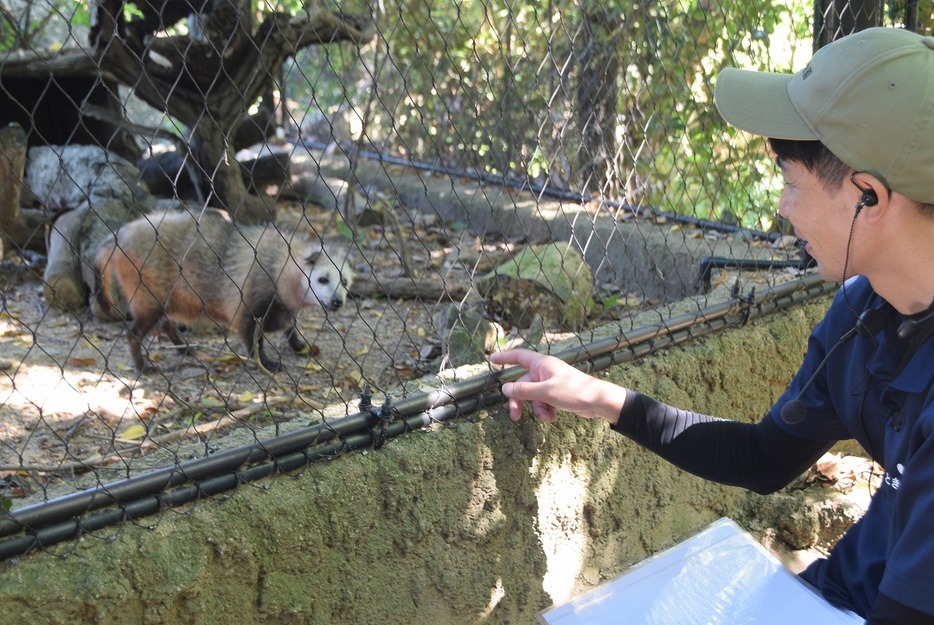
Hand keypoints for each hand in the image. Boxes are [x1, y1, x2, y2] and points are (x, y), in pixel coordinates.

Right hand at [489, 348, 626, 423]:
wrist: (598, 402)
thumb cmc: (574, 391)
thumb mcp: (545, 392)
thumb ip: (524, 391)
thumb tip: (505, 389)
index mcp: (542, 364)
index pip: (518, 356)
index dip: (504, 357)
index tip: (491, 360)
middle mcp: (545, 372)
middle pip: (523, 384)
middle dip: (520, 401)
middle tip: (515, 416)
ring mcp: (551, 383)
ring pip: (533, 396)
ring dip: (537, 409)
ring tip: (547, 417)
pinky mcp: (557, 394)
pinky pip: (543, 402)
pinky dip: (545, 410)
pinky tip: (553, 416)